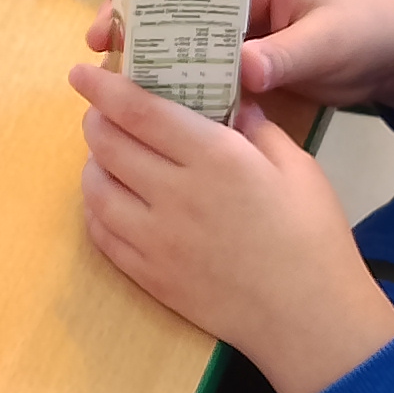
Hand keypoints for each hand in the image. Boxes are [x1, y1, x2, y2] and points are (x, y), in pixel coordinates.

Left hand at [69, 62, 393, 392]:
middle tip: (102, 111)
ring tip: (107, 154)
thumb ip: (257, 127)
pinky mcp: (148, 275)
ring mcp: (154, 239)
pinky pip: (101, 233)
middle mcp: (174, 194)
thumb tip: (232, 98)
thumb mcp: (296, 166)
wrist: (308, 319)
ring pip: (95, 188)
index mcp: (213, 158)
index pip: (138, 112)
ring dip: (93, 163)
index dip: (102, 88)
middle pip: (108, 145)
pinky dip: (96, 207)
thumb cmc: (312, 236)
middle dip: (96, 119)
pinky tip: (109, 200)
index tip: (81, 74)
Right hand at [83, 0, 393, 124]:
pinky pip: (201, 70)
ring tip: (116, 95)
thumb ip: (287, 55)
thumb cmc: (369, 32)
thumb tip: (242, 72)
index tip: (108, 28)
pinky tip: (157, 113)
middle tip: (98, 66)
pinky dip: (180, 86)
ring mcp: (239, 32)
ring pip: (180, 42)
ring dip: (151, 63)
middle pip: (168, 7)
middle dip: (131, 32)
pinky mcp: (246, 63)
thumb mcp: (330, 42)